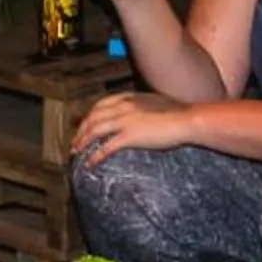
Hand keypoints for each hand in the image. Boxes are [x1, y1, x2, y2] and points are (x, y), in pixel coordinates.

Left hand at [72, 92, 194, 172]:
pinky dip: (95, 156)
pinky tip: (90, 164)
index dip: (90, 115)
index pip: (101, 104)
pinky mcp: (129, 136)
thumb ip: (142, 107)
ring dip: (83, 142)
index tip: (85, 124)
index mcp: (129, 97)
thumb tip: (139, 114)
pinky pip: (105, 147)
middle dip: (81, 130)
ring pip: (95, 130)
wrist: (186, 119)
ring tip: (77, 152)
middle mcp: (123, 106)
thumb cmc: (178, 113)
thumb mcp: (155, 103)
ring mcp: (124, 120)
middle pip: (93, 117)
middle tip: (75, 142)